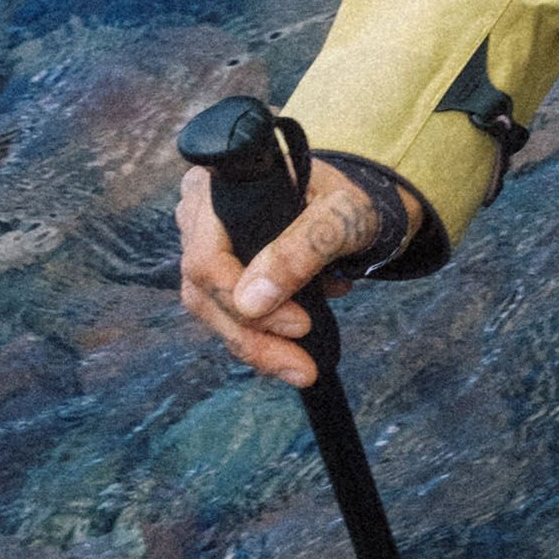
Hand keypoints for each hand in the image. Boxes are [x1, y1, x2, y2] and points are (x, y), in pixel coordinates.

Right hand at [175, 158, 404, 386]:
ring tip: (303, 366)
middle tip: (302, 370)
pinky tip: (301, 345)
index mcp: (220, 189)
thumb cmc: (351, 200)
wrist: (358, 207)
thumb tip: (249, 304)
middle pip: (204, 292)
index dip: (243, 300)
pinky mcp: (220, 273)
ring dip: (258, 345)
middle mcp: (199, 218)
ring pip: (213, 310)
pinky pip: (228, 314)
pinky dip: (263, 336)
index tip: (300, 326)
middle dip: (253, 339)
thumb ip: (303, 249)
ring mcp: (205, 247)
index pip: (206, 259)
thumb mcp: (342, 215)